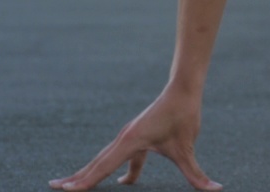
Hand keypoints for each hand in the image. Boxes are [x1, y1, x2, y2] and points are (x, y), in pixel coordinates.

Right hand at [49, 86, 221, 190]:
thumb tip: (215, 189)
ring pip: (103, 159)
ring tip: (70, 186)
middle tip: (54, 188)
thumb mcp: (188, 147)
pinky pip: (118, 156)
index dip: (85, 181)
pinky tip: (120, 181)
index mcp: (131, 141)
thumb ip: (196, 173)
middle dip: (76, 178)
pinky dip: (110, 168)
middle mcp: (124, 138)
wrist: (183, 88)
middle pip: (96, 163)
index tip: (66, 191)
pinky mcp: (135, 136)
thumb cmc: (184, 114)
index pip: (103, 166)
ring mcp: (128, 136)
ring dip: (88, 173)